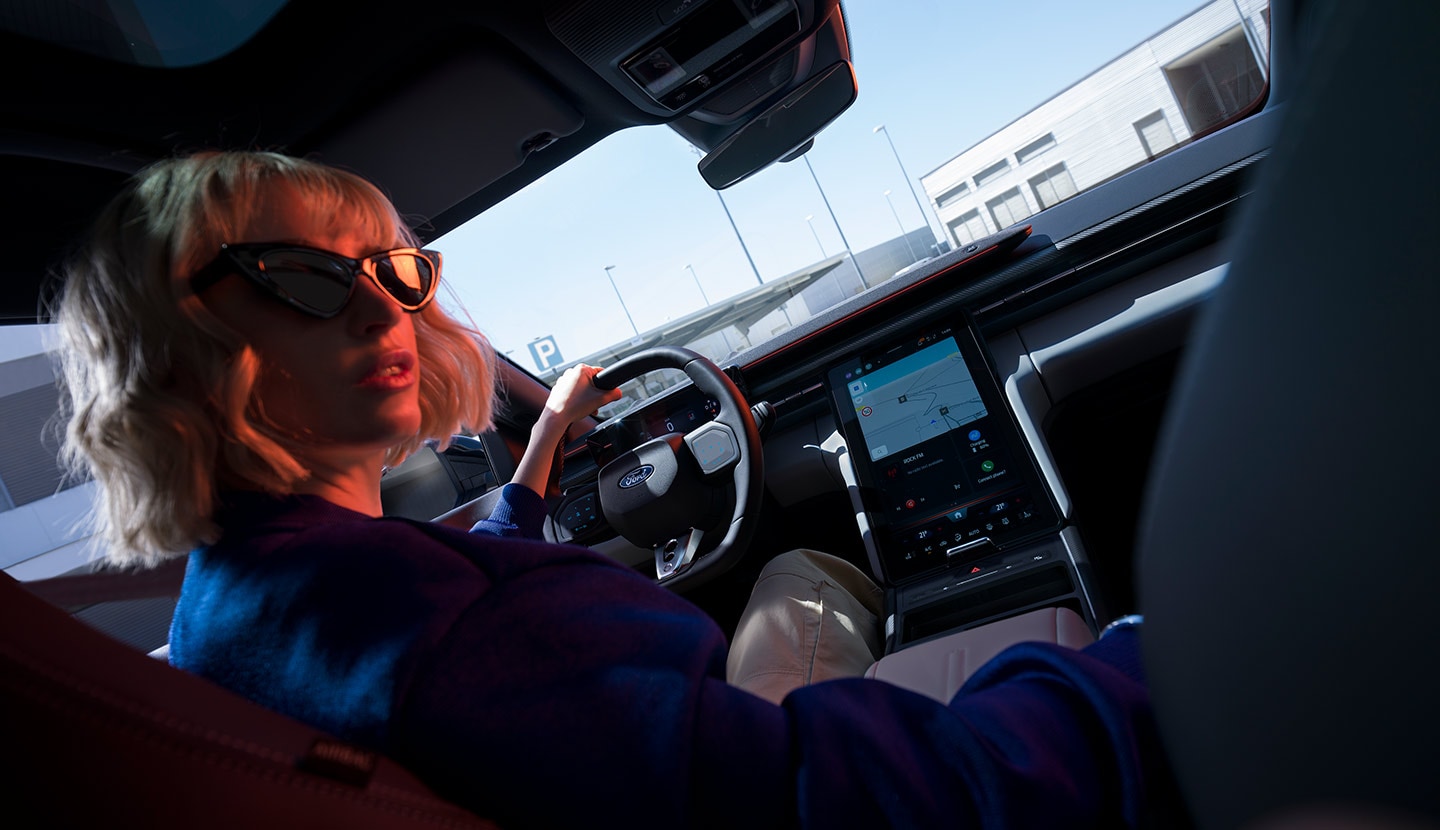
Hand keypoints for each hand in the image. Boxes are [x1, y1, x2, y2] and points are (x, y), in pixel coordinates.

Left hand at [511, 364, 620, 498]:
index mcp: (582, 369)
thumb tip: (619, 393)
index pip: (601, 373)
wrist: (557, 417)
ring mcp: (563, 380)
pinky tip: (577, 408)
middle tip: (595, 404)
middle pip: (591, 382)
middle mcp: (571, 372)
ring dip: (587, 398)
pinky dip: (577, 399)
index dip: (606, 385)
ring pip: (582, 388)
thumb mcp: (600, 400)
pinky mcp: (558, 389)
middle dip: (595, 394)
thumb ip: (614, 394)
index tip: (606, 394)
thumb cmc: (574, 406)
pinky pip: (572, 392)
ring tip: (586, 408)